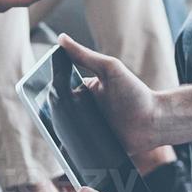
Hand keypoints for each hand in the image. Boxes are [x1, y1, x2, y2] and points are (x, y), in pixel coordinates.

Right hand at [56, 33, 164, 154]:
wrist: (155, 121)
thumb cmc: (136, 93)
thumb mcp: (110, 69)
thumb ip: (85, 56)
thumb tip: (61, 38)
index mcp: (86, 90)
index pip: (60, 91)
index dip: (48, 94)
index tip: (35, 97)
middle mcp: (85, 109)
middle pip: (60, 114)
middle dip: (51, 117)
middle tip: (44, 120)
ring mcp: (89, 128)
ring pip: (65, 132)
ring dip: (59, 135)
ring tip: (52, 136)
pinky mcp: (94, 146)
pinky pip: (77, 150)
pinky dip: (69, 152)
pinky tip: (63, 153)